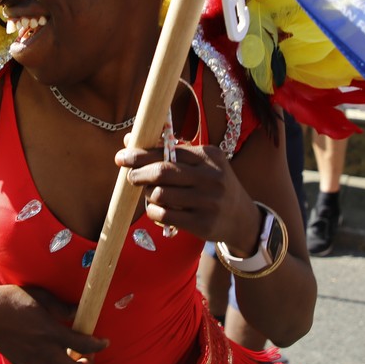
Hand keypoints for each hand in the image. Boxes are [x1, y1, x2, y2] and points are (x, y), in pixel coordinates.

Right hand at [0, 282, 108, 363]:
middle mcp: (42, 351)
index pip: (82, 346)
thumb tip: (77, 312)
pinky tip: (56, 358)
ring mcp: (30, 360)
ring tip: (75, 360)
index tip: (105, 342)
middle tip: (90, 355)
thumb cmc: (10, 299)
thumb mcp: (39, 296)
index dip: (98, 346)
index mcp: (49, 332)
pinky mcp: (21, 363)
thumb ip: (61, 306)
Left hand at [116, 142, 258, 251]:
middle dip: (139, 174)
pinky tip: (156, 209)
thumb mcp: (200, 164)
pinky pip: (164, 215)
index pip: (167, 151)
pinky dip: (153, 212)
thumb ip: (167, 151)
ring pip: (159, 194)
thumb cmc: (212, 186)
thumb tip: (129, 140)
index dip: (141, 154)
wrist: (242, 218)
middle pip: (161, 172)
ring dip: (147, 194)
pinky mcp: (202, 224)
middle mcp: (211, 177)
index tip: (122, 157)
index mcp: (209, 155)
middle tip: (131, 177)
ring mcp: (208, 202)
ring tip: (151, 194)